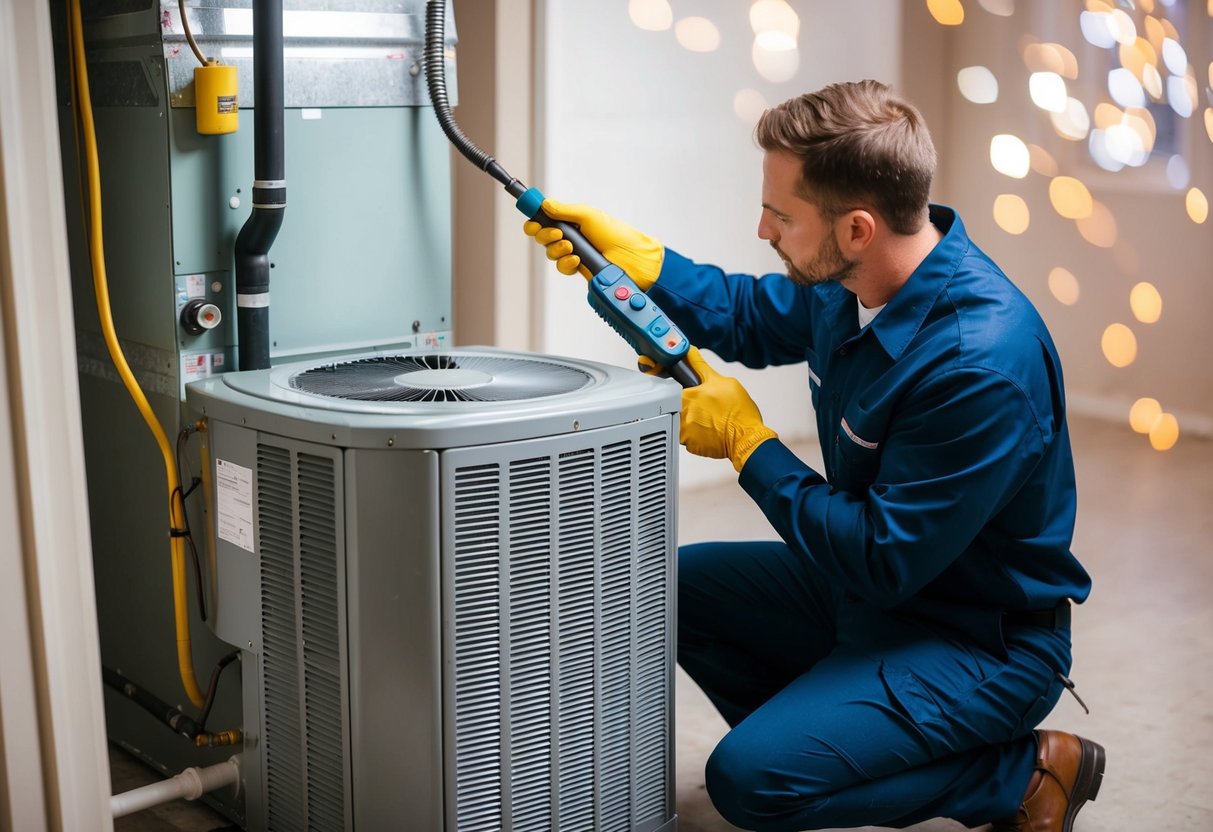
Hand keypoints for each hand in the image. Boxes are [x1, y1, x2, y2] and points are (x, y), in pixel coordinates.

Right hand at [522, 199, 663, 289]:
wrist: (631, 258)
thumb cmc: (615, 233)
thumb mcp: (589, 216)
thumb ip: (565, 210)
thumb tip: (544, 204)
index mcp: (572, 220)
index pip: (545, 219)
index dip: (535, 221)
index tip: (533, 223)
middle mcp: (571, 235)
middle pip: (543, 237)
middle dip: (546, 235)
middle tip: (558, 233)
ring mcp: (574, 252)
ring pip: (550, 253)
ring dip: (557, 249)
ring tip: (572, 247)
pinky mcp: (578, 267)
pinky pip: (562, 267)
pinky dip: (566, 263)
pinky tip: (577, 260)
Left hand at [677, 348, 777, 471]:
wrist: (746, 438)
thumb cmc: (738, 412)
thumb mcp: (721, 381)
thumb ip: (700, 366)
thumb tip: (690, 352)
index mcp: (686, 396)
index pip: (670, 386)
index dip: (678, 386)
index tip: (687, 389)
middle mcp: (682, 414)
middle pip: (675, 405)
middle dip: (687, 403)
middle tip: (704, 405)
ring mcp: (684, 431)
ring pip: (681, 421)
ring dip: (691, 419)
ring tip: (708, 418)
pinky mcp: (689, 445)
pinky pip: (687, 436)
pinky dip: (696, 433)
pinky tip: (709, 429)